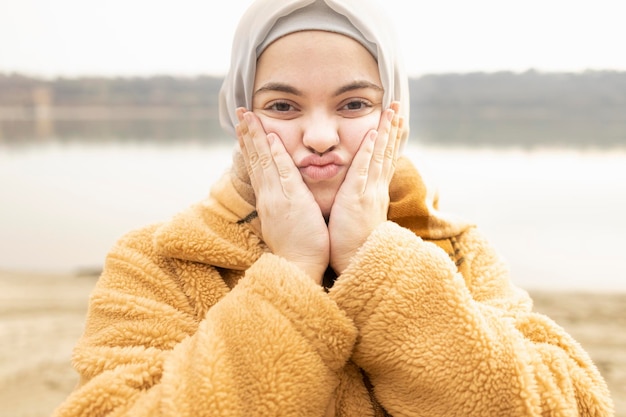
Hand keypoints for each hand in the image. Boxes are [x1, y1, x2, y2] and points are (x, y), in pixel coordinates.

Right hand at [236, 108, 329, 283]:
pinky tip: (271, 139)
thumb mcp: (286, 221)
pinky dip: (276, 155)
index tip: (244, 128)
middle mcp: (268, 196)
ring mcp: (277, 198)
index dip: (250, 146)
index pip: (257, 167)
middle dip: (248, 135)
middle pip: (255, 160)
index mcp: (268, 200)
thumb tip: (279, 193)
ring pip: (264, 162)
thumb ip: (282, 204)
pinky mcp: (291, 202)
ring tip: (248, 117)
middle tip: (241, 112)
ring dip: (256, 138)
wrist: (299, 267)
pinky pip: (283, 173)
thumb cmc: (298, 246)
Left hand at [328, 102, 402, 274]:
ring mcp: (369, 192)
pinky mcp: (358, 198)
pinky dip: (370, 150)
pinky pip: (365, 168)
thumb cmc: (351, 244)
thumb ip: (356, 203)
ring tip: (392, 110)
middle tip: (397, 107)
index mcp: (373, 194)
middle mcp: (376, 189)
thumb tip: (354, 196)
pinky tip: (373, 133)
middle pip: (387, 153)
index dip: (389, 142)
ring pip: (380, 155)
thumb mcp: (355, 218)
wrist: (354, 262)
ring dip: (386, 132)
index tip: (394, 124)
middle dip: (392, 129)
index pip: (383, 163)